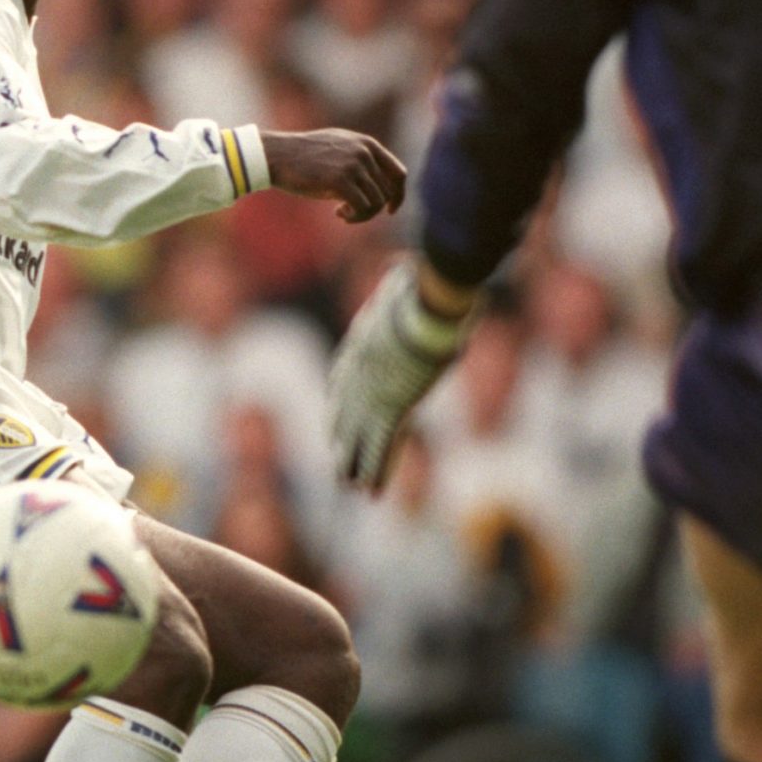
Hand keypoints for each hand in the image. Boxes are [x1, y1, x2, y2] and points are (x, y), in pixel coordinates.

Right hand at [261, 128, 407, 222]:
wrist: (276, 155)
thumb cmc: (302, 157)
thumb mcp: (336, 150)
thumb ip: (358, 160)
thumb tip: (377, 186)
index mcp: (367, 144)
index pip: (399, 173)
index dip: (398, 195)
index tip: (389, 210)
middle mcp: (364, 152)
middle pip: (387, 192)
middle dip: (373, 209)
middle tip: (349, 212)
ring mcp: (354, 165)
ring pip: (377, 202)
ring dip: (362, 215)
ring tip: (342, 213)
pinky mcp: (341, 180)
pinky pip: (362, 207)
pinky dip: (355, 217)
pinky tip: (339, 214)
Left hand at [327, 259, 469, 490]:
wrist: (424, 305)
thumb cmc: (424, 290)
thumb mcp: (406, 284)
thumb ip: (400, 282)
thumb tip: (401, 268)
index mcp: (361, 344)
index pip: (343, 376)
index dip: (340, 397)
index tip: (336, 409)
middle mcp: (359, 374)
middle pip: (345, 411)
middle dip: (342, 435)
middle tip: (338, 454)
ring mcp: (373, 393)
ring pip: (358, 436)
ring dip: (352, 463)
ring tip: (347, 484)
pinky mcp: (392, 409)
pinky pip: (382, 447)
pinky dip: (376, 471)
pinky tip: (370, 492)